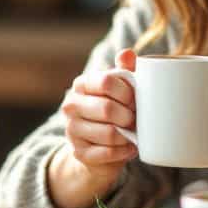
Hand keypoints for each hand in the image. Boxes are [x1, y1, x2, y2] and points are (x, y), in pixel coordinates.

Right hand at [47, 48, 137, 207]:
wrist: (100, 147)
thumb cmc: (116, 111)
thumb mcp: (121, 89)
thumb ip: (125, 70)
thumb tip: (128, 54)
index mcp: (82, 84)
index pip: (106, 81)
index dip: (128, 92)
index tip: (136, 99)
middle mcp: (71, 105)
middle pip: (107, 109)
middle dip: (129, 116)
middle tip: (135, 119)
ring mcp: (72, 130)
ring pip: (109, 133)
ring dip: (128, 135)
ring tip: (133, 133)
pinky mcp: (79, 153)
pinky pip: (108, 154)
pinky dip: (124, 152)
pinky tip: (129, 148)